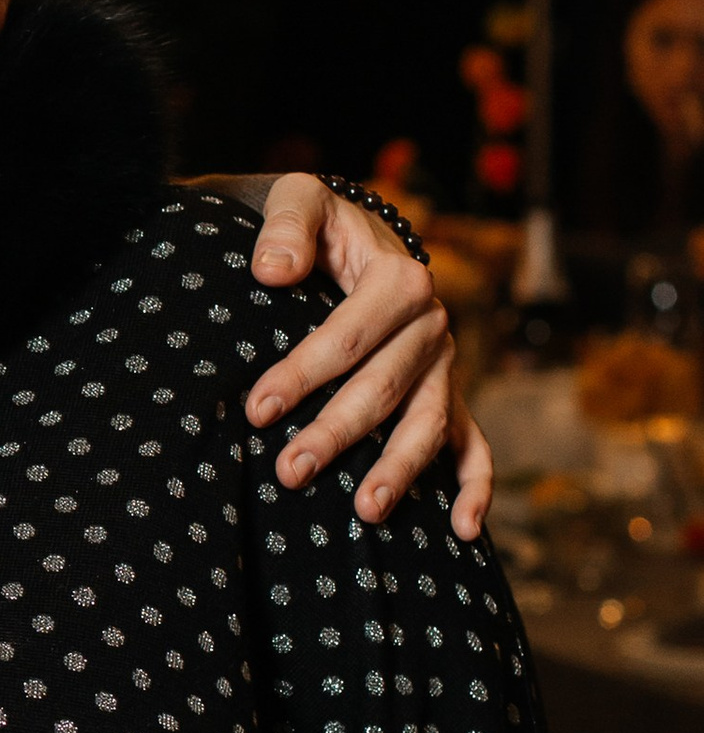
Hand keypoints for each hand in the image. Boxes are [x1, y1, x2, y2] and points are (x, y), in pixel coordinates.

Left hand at [243, 177, 490, 536]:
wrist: (354, 237)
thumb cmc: (319, 225)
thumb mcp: (300, 200)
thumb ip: (286, 227)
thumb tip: (273, 270)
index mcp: (400, 279)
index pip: (348, 336)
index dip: (303, 373)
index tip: (256, 408)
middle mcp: (432, 327)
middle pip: (385, 389)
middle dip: (337, 433)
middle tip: (290, 472)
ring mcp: (445, 367)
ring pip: (428, 423)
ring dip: (401, 469)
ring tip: (365, 512)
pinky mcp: (448, 395)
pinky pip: (475, 445)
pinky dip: (476, 488)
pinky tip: (463, 532)